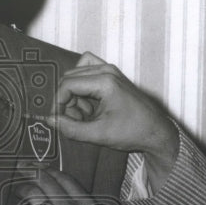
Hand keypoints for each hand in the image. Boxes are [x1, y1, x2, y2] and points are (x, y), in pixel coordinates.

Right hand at [50, 52, 177, 153]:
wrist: (155, 131)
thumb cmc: (132, 132)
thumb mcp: (99, 135)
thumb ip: (71, 128)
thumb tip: (49, 120)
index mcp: (105, 82)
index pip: (67, 85)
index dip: (58, 103)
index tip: (60, 120)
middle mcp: (107, 70)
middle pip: (69, 78)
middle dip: (67, 100)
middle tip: (76, 120)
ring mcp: (110, 69)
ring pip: (76, 75)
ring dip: (74, 95)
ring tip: (86, 115)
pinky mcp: (112, 74)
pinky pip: (86, 72)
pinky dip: (82, 87)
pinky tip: (90, 105)